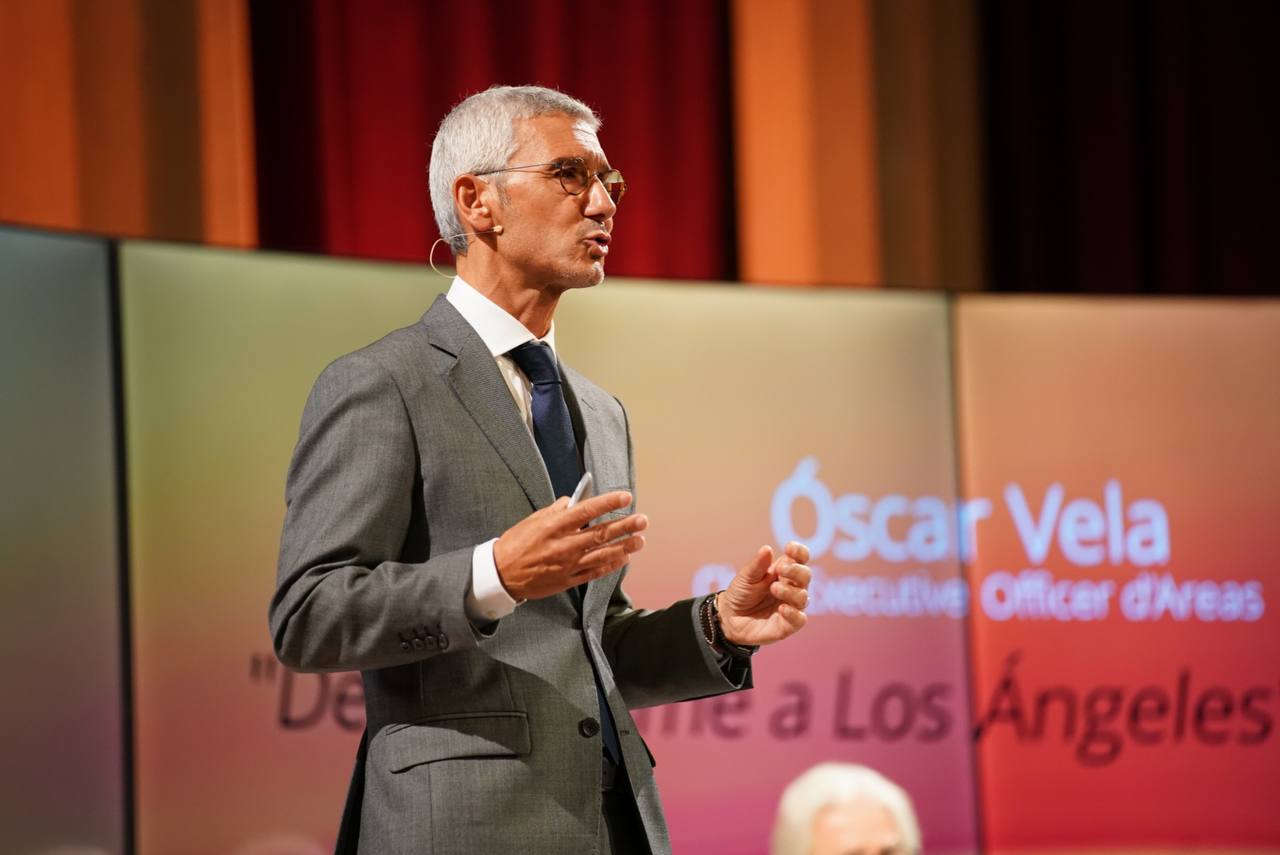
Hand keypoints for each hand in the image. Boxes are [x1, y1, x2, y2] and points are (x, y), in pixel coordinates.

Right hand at [493, 491, 647, 600]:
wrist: (501, 575)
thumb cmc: (516, 544)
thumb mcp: (533, 520)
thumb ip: (556, 511)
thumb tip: (575, 502)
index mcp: (554, 526)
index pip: (587, 510)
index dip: (608, 503)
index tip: (626, 497)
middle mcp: (564, 545)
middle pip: (600, 534)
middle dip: (625, 526)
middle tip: (642, 520)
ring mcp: (567, 564)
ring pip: (602, 555)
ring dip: (624, 547)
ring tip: (640, 540)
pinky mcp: (568, 580)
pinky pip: (594, 572)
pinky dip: (610, 566)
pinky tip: (623, 559)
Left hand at [717, 541, 810, 646]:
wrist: (729, 617)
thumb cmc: (741, 592)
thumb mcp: (746, 576)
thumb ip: (757, 565)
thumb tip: (767, 549)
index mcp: (784, 572)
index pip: (800, 559)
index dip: (799, 552)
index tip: (789, 547)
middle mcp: (792, 587)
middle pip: (805, 576)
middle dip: (796, 571)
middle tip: (781, 569)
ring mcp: (792, 606)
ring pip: (803, 597)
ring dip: (790, 591)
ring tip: (774, 588)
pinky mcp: (788, 625)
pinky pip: (799, 619)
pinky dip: (793, 613)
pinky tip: (782, 608)